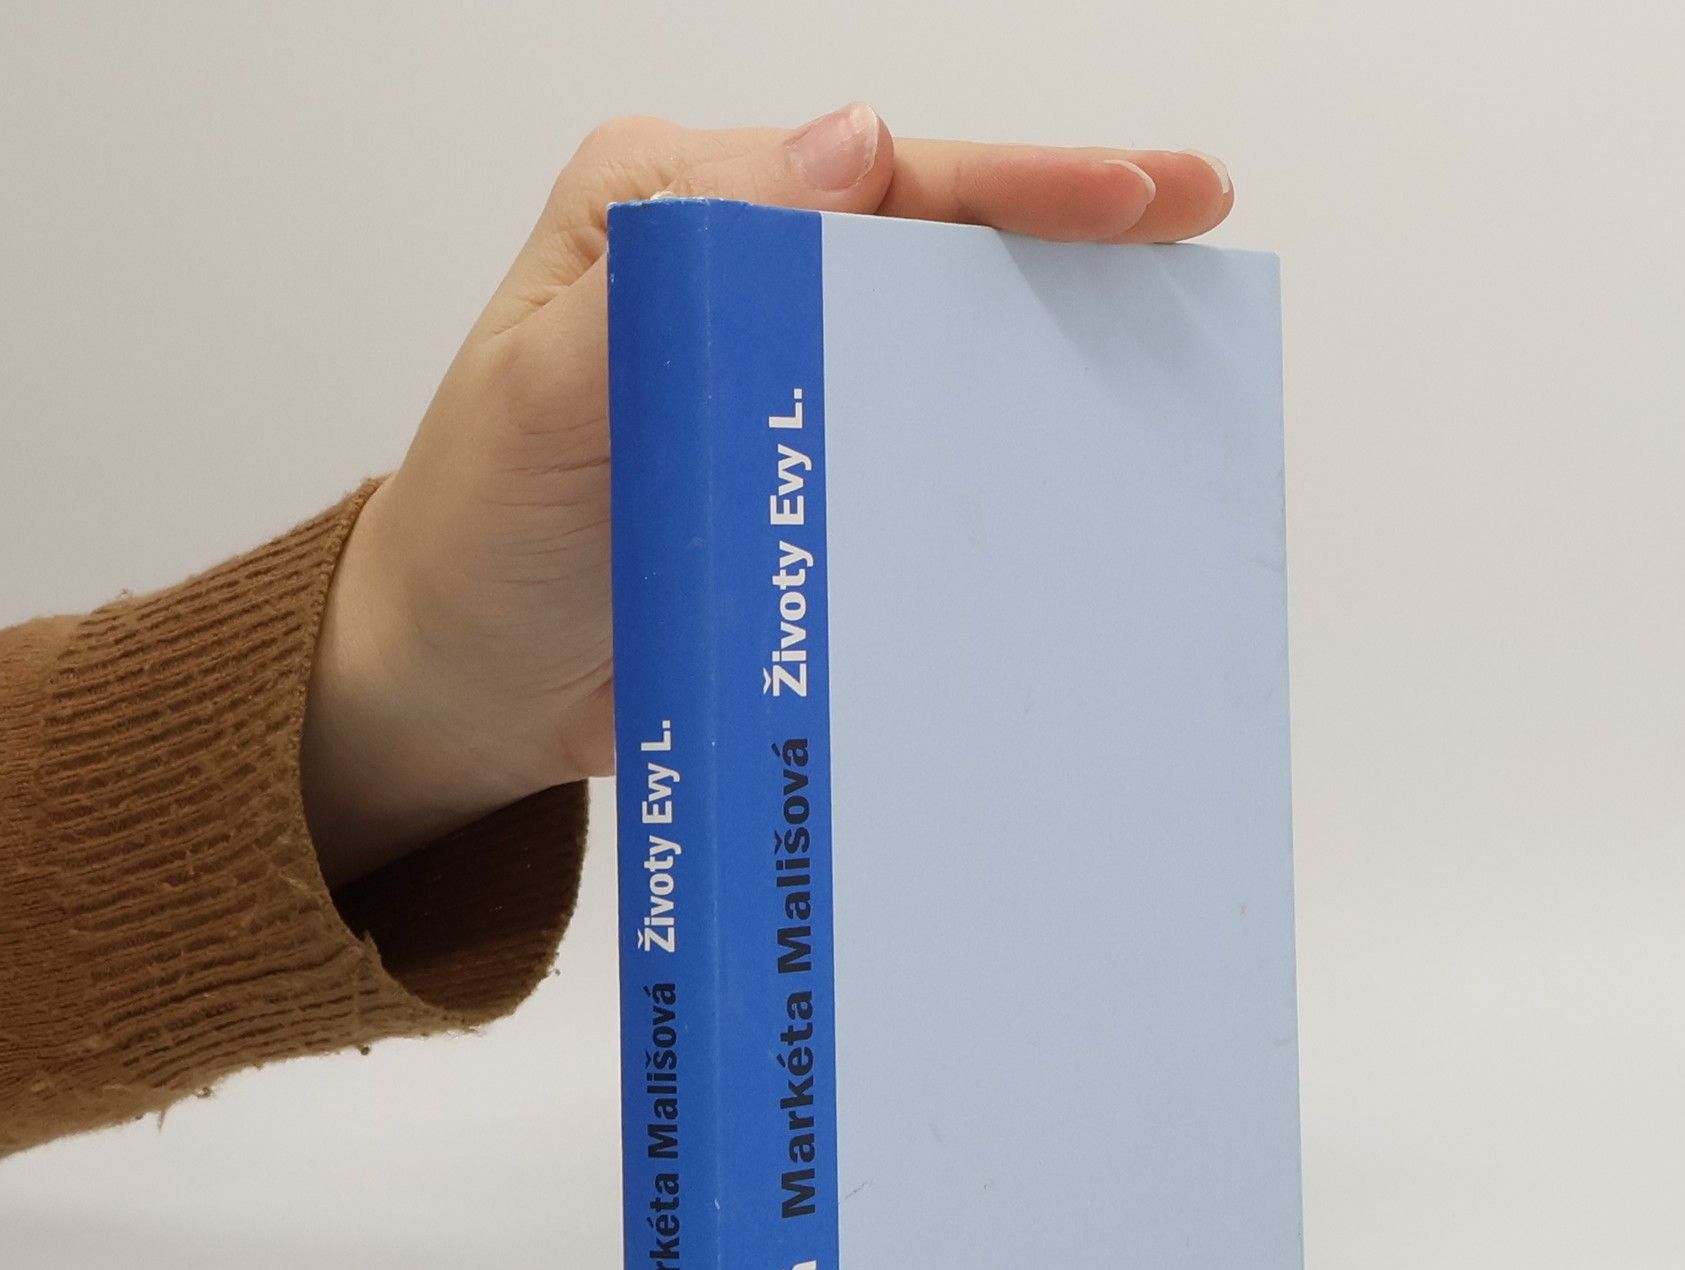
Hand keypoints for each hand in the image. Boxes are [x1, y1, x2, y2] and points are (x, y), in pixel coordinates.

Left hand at [301, 105, 1235, 883]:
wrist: (469, 695)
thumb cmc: (481, 538)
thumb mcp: (544, 390)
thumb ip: (672, 267)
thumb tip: (854, 148)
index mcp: (679, 219)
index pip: (878, 178)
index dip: (1015, 183)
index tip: (1138, 195)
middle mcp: (748, 288)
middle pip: (939, 247)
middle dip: (1074, 237)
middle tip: (1203, 227)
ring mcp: (790, 398)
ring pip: (951, 349)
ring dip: (1059, 349)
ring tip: (1173, 351)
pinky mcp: (813, 496)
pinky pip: (928, 464)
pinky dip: (1007, 466)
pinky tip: (1085, 480)